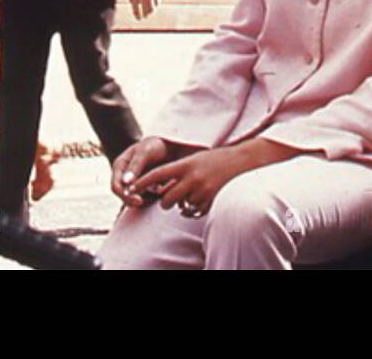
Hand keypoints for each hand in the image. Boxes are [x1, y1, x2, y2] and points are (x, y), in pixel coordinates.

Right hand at [111, 136, 173, 206]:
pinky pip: (144, 197)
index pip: (115, 186)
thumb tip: (125, 182)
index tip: (139, 200)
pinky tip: (160, 191)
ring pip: (133, 198)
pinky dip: (151, 197)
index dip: (124, 196)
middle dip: (133, 200)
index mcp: (120, 166)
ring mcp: (133, 182)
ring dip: (143, 200)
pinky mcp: (143, 187)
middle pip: (122, 195)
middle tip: (144, 202)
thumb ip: (135, 166)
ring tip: (155, 194)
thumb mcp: (145, 152)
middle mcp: (124, 175)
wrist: (167, 147)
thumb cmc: (154, 146)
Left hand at [128, 0, 159, 20]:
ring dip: (150, 12)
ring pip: (152, 8)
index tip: (138, 18)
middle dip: (145, 15)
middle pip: (145, 11)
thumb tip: (132, 3)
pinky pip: (157, 2)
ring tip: (149, 14)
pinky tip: (154, 7)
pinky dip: (156, 6)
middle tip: (144, 17)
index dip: (137, 15)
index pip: (136, 10)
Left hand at [133, 146, 250, 216]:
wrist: (239, 161)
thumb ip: (178, 171)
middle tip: (165, 200)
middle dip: (164, 201)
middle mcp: (192, 178)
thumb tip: (161, 187)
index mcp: (185, 164)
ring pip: (181, 206)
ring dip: (181, 205)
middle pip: (167, 198)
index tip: (132, 187)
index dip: (143, 182)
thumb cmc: (213, 159)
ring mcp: (202, 191)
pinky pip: (194, 211)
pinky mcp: (211, 201)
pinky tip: (197, 201)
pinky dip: (192, 209)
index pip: (158, 174)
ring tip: (188, 196)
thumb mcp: (193, 159)